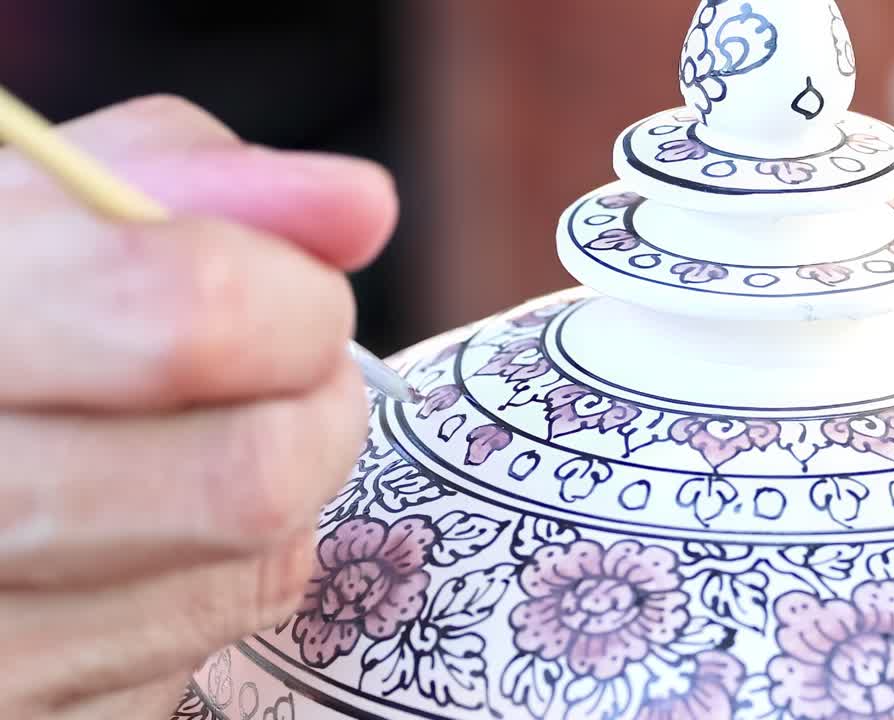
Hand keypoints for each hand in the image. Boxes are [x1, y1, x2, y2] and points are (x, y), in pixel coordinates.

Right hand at [0, 96, 396, 717]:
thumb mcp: (36, 206)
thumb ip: (190, 180)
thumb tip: (362, 206)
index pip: (196, 313)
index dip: (296, 300)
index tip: (294, 296)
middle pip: (255, 476)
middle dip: (320, 408)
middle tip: (284, 374)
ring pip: (258, 568)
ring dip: (285, 491)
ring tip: (212, 442)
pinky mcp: (31, 713)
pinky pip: (209, 646)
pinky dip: (222, 575)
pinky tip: (157, 532)